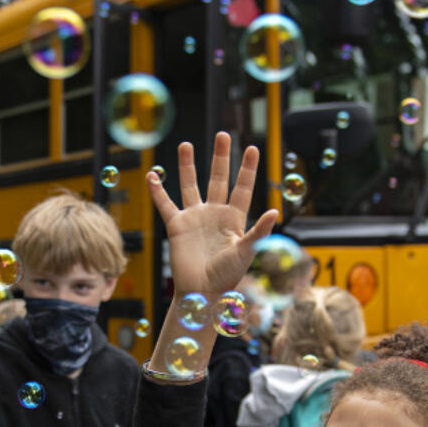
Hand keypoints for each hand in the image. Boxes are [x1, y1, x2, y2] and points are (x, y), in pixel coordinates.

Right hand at [147, 132, 277, 296]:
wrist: (202, 292)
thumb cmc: (227, 276)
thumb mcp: (246, 252)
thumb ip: (259, 231)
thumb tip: (275, 211)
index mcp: (234, 218)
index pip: (242, 187)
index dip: (247, 168)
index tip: (252, 148)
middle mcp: (215, 214)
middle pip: (218, 178)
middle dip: (221, 157)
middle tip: (222, 134)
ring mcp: (195, 218)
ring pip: (191, 185)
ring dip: (188, 166)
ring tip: (186, 145)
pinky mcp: (177, 226)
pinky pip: (165, 204)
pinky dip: (158, 191)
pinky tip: (152, 176)